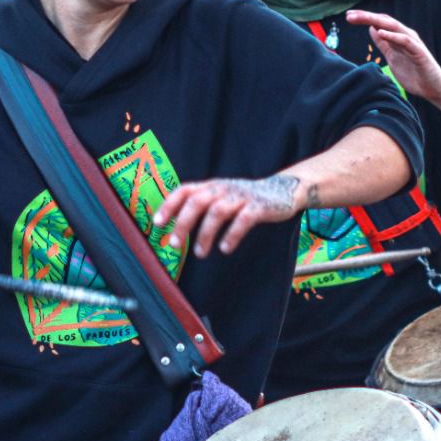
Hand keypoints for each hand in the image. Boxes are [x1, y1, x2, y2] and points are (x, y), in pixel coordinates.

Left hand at [152, 174, 308, 258]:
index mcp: (212, 186)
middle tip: (175, 244)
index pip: (185, 191)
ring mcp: (242, 197)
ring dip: (205, 234)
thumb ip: (201, 206)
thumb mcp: (221, 197)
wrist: (283, 190)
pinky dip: (232, 235)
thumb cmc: (244, 199)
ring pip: (218, 212)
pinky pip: (243, 220)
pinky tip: (225, 249)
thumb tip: (175, 228)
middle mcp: (224, 189)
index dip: (169, 205)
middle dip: (183, 223)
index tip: (157, 223)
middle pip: (197, 201)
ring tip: (200, 253)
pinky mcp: (260, 207)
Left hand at [350, 9, 440, 129]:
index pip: (379, 23)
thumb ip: (384, 44)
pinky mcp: (420, 52)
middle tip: (350, 15)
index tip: (348, 16)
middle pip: (384, 21)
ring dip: (378, 21)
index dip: (364, 18)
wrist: (433, 89)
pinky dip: (394, 36)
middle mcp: (405, 36)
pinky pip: (406, 41)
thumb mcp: (393, 57)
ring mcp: (413, 43)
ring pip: (394, 27)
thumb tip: (372, 29)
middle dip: (367, 17)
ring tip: (364, 19)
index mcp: (398, 37)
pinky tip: (382, 32)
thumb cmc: (414, 73)